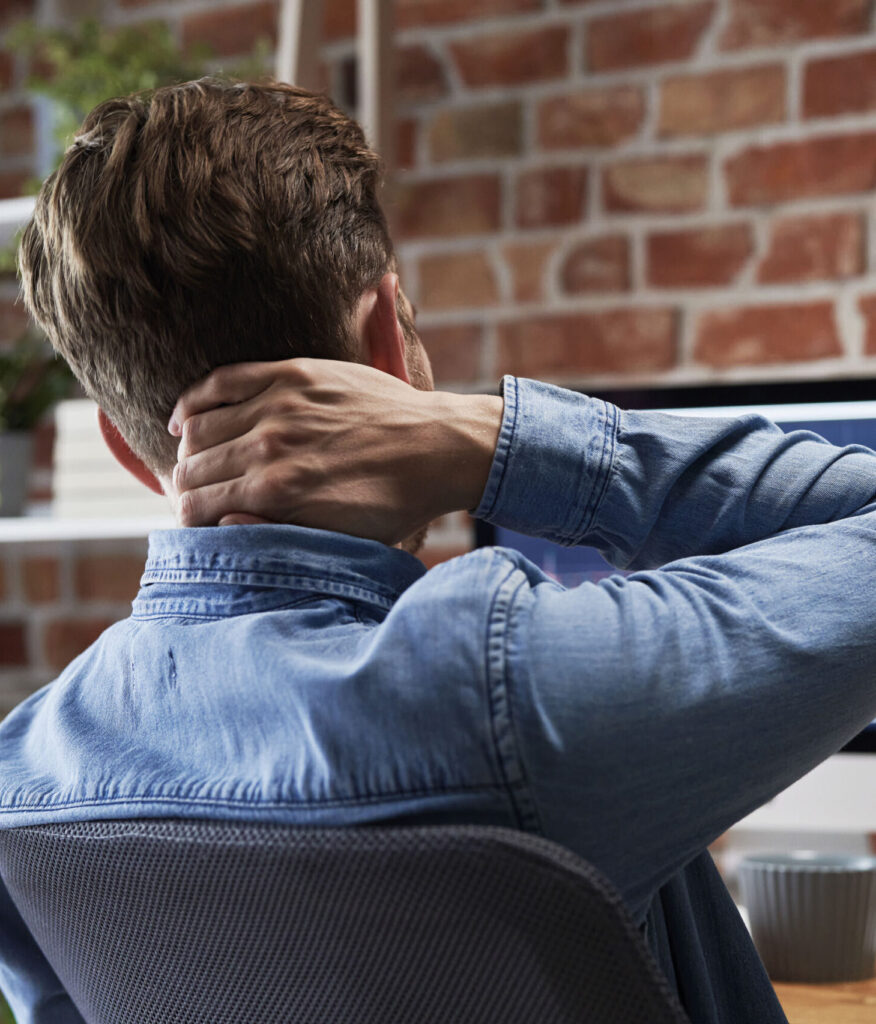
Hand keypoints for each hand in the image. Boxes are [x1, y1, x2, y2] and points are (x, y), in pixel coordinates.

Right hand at [169, 358, 502, 543]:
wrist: (437, 448)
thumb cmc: (392, 502)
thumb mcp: (337, 539)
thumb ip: (276, 532)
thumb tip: (222, 524)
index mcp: (275, 494)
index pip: (195, 508)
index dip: (187, 520)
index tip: (194, 522)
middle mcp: (267, 447)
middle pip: (191, 468)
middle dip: (184, 488)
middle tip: (192, 494)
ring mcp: (278, 406)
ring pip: (198, 427)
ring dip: (187, 449)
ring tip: (193, 461)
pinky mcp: (291, 374)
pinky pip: (220, 381)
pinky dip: (192, 400)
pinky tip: (185, 418)